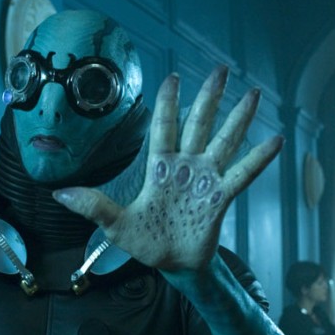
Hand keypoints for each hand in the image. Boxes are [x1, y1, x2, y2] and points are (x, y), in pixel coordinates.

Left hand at [53, 66, 283, 270]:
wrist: (173, 265)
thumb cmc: (146, 242)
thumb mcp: (117, 225)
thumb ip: (93, 206)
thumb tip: (59, 194)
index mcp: (159, 169)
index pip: (163, 129)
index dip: (169, 104)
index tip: (173, 77)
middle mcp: (185, 168)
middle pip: (199, 125)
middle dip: (209, 98)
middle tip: (221, 69)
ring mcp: (205, 180)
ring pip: (223, 142)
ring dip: (238, 118)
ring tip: (253, 92)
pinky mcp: (221, 198)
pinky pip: (241, 175)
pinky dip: (257, 160)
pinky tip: (275, 140)